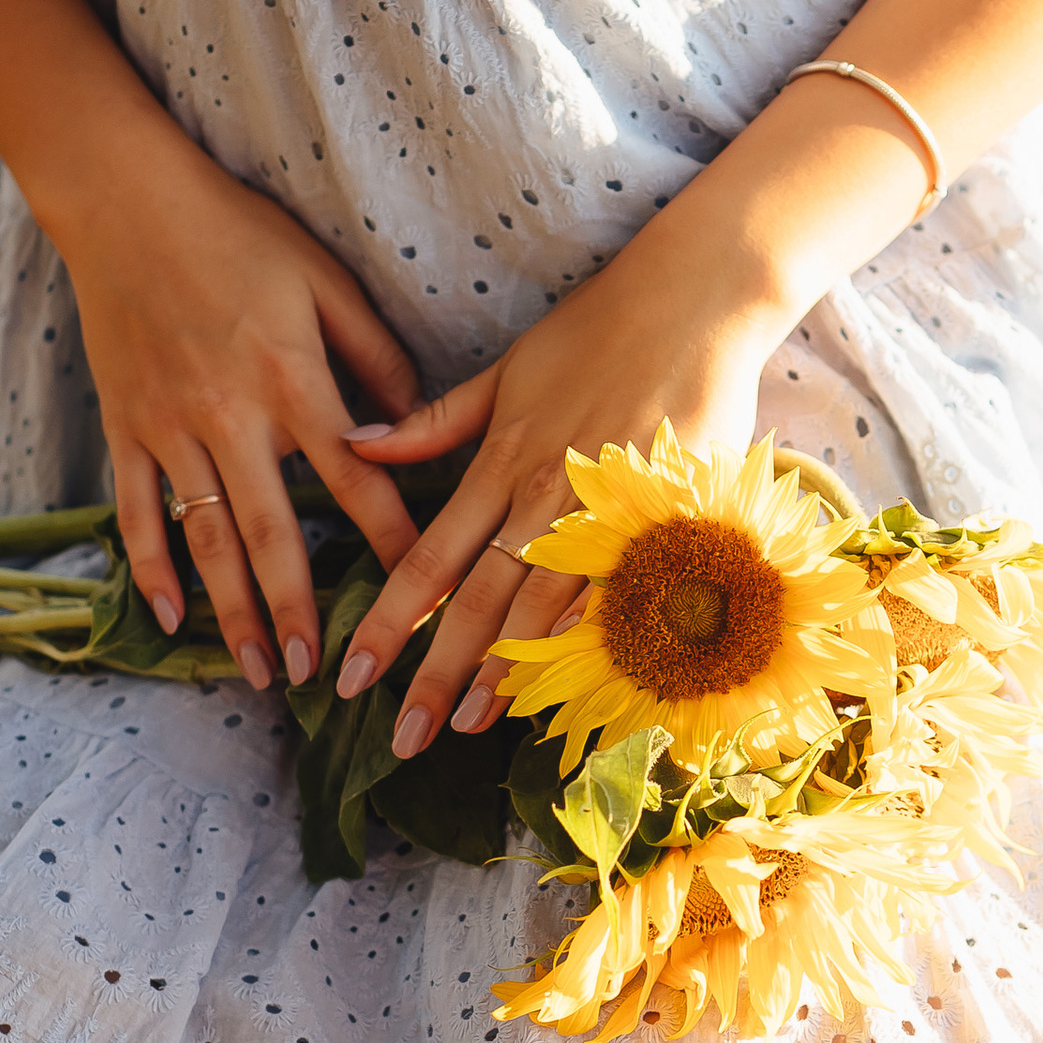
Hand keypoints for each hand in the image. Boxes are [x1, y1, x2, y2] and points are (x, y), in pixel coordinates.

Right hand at [62, 132, 424, 689]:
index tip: (418, 598)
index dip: (390, 544)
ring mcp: (170, 429)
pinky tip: (170, 620)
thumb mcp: (325, 279)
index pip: (357, 482)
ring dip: (231, 612)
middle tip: (316, 674)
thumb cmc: (238, 233)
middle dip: (296, 611)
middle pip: (271, 535)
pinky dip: (151, 570)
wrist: (125, 202)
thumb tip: (413, 422)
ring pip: (204, 539)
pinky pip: (137, 514)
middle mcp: (230, 417)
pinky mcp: (126, 428)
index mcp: (293, 381)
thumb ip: (374, 353)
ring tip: (256, 671)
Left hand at [335, 237, 786, 755]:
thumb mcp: (501, 371)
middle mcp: (543, 496)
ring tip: (470, 727)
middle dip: (435, 675)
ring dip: (505, 670)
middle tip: (404, 738)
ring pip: (543, 606)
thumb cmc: (594, 331)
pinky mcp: (662, 518)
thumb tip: (355, 444)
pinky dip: (591, 637)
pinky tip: (569, 682)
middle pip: (477, 601)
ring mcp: (604, 512)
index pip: (428, 560)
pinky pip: (621, 590)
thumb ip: (432, 422)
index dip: (387, 623)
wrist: (690, 304)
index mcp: (499, 464)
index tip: (352, 676)